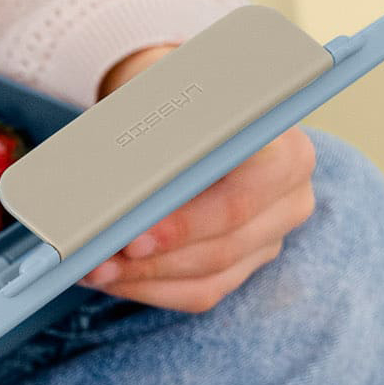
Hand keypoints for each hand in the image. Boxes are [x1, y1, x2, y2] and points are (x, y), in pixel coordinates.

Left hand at [83, 42, 316, 312]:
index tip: (132, 237)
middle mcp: (291, 200)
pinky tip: (111, 279)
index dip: (184, 225)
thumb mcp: (169, 92)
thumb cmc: (179, 94)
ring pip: (209, 276)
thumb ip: (156, 131)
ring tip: (92, 270)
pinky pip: (200, 292)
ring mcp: (271, 237)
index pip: (238, 201)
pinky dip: (150, 288)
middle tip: (97, 260)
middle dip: (153, 260)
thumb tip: (117, 179)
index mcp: (287, 151)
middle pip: (223, 246)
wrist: (192, 104)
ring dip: (142, 278)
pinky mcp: (246, 264)